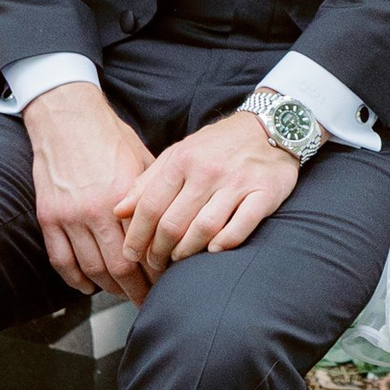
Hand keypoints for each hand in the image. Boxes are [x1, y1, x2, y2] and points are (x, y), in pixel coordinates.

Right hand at [23, 83, 157, 304]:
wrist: (67, 117)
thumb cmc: (109, 136)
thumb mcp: (142, 161)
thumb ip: (153, 196)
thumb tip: (173, 223)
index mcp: (123, 198)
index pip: (143, 251)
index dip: (155, 273)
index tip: (165, 284)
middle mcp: (95, 211)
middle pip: (118, 269)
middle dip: (135, 290)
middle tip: (148, 300)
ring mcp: (68, 217)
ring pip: (91, 269)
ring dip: (109, 288)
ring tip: (123, 294)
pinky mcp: (48, 217)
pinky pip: (61, 260)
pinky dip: (74, 280)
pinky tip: (88, 287)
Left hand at [116, 108, 299, 278]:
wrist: (270, 127)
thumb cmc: (218, 146)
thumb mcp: (179, 154)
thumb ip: (148, 182)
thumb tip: (119, 211)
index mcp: (183, 159)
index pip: (150, 205)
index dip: (137, 235)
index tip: (131, 254)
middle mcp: (208, 171)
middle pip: (174, 222)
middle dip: (159, 250)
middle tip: (155, 263)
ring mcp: (238, 183)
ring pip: (204, 228)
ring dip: (187, 251)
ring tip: (179, 259)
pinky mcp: (265, 193)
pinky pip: (241, 226)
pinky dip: (225, 243)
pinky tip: (213, 251)